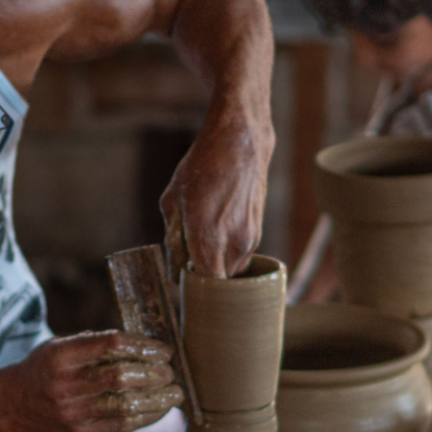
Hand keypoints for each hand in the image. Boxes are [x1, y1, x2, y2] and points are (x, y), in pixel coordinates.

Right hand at [0, 330, 182, 431]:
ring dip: (156, 399)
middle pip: (119, 377)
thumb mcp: (64, 345)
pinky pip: (122, 426)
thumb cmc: (49, 367)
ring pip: (124, 405)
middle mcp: (64, 385)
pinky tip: (160, 408)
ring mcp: (71, 413)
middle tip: (171, 372)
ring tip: (174, 393)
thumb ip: (99, 345)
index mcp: (61, 355)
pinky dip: (147, 417)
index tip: (164, 349)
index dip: (143, 346)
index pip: (110, 345)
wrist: (16, 403)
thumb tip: (148, 347)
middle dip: (153, 374)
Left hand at [161, 111, 271, 278]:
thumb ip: (172, 237)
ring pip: (234, 271)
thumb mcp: (173, 200)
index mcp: (208, 236)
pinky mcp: (258, 231)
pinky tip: (219, 235)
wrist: (240, 143)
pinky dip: (230, 255)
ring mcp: (250, 238)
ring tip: (204, 247)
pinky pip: (243, 256)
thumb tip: (173, 266)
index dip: (193, 287)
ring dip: (219, 267)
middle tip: (190, 265)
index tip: (182, 280)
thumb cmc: (202, 167)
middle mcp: (233, 242)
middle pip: (221, 283)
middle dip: (206, 280)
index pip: (206, 284)